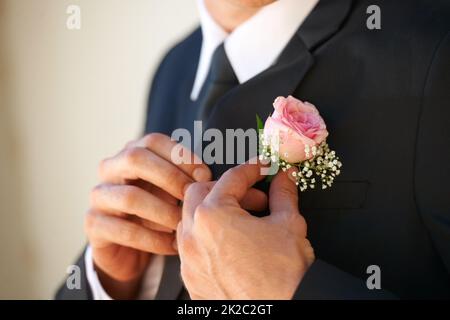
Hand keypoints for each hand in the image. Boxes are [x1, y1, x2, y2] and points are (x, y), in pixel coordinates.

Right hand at [85, 133, 211, 298]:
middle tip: (192, 198)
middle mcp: (112, 168)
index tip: (205, 175)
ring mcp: (99, 195)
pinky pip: (121, 228)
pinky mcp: (94, 224)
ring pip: (127, 196)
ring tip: (182, 225)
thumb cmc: (163, 211)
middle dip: (169, 178)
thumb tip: (260, 193)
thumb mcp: (186, 196)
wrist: (131, 245)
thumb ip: (216, 191)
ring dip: (162, 211)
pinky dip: (151, 238)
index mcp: (135, 152)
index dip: (181, 155)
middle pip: (135, 158)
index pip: (154, 140)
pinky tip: (171, 245)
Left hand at [177, 162, 314, 299]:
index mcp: (213, 216)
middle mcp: (193, 237)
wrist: (282, 312)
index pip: (231, 178)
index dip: (252, 170)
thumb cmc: (283, 277)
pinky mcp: (192, 279)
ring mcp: (189, 261)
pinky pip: (191, 249)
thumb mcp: (289, 224)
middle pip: (199, 193)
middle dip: (227, 189)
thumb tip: (285, 179)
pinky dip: (207, 239)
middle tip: (253, 197)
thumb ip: (284, 194)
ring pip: (190, 221)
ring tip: (241, 221)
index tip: (261, 169)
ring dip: (213, 213)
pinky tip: (230, 244)